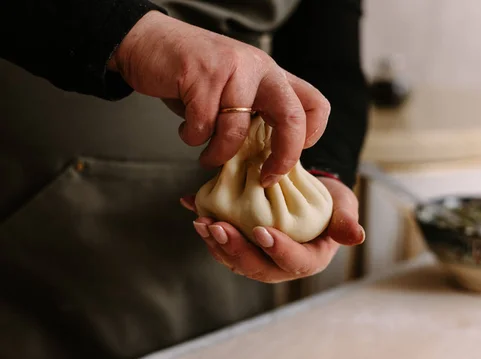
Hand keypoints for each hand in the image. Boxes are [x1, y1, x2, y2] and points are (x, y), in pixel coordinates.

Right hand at [109, 11, 329, 186]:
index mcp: (272, 76)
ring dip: (218, 154)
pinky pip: (202, 125)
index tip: (288, 157)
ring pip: (237, 130)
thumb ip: (254, 117)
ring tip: (206, 157)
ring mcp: (233, 69)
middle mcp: (260, 68)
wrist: (149, 43)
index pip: (315, 104)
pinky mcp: (202, 74)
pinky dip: (192, 137)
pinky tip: (186, 130)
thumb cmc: (193, 77)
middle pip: (292, 118)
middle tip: (266, 177)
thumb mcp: (234, 93)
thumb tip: (267, 161)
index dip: (311, 136)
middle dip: (283, 156)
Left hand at [180, 178, 364, 282]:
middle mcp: (281, 265)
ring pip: (235, 259)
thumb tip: (356, 236)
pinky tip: (192, 207)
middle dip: (235, 249)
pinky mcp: (243, 245)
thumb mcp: (344, 206)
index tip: (262, 231)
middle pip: (256, 266)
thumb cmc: (330, 202)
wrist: (309, 193)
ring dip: (216, 243)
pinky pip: (223, 243)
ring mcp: (260, 258)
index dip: (278, 250)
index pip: (294, 262)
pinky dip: (208, 228)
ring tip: (202, 222)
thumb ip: (345, 221)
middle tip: (218, 228)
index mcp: (308, 260)